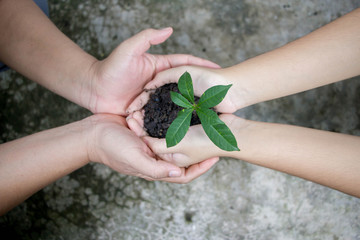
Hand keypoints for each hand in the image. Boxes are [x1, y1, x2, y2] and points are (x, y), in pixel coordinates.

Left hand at [84, 28, 219, 114]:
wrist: (94, 90)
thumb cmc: (110, 68)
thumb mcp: (128, 50)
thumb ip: (146, 39)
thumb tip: (169, 29)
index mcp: (160, 67)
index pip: (186, 64)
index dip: (202, 66)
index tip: (219, 70)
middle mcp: (161, 83)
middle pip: (186, 84)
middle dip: (203, 88)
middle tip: (222, 94)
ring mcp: (156, 98)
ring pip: (178, 101)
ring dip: (193, 106)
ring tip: (212, 112)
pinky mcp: (150, 112)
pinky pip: (165, 115)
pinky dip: (177, 119)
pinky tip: (190, 125)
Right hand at [87, 114, 218, 182]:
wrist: (93, 133)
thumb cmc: (111, 149)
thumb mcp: (134, 160)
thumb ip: (156, 169)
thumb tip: (179, 174)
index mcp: (156, 167)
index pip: (184, 174)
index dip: (201, 168)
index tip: (215, 157)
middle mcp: (157, 157)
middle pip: (184, 157)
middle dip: (199, 150)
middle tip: (214, 138)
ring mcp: (153, 144)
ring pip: (178, 142)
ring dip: (190, 135)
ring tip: (205, 125)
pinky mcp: (149, 131)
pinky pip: (166, 129)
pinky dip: (176, 124)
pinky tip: (186, 114)